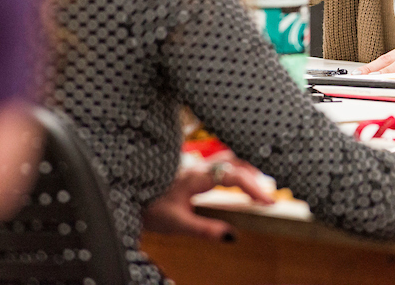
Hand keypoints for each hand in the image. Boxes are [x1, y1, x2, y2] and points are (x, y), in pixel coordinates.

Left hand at [142, 155, 273, 240]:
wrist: (126, 190)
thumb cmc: (150, 207)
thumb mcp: (177, 224)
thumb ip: (205, 230)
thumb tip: (231, 236)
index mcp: (197, 177)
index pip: (233, 176)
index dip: (254, 187)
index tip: (268, 201)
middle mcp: (198, 166)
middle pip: (235, 161)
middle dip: (255, 174)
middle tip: (268, 194)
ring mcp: (195, 165)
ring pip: (228, 159)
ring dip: (246, 169)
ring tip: (258, 186)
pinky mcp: (192, 168)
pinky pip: (220, 163)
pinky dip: (234, 170)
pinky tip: (236, 180)